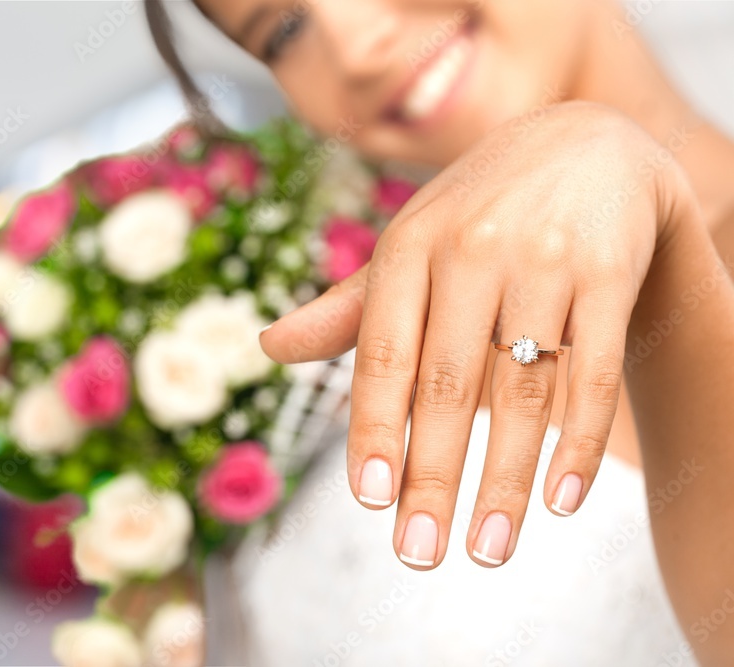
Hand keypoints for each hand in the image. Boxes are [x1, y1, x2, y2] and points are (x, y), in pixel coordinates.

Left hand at [260, 101, 676, 568]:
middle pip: (448, 384)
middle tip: (419, 553)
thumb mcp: (407, 246)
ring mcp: (544, 257)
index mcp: (408, 245)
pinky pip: (595, 369)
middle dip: (433, 477)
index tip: (370, 501)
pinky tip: (561, 499)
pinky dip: (580, 440)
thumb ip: (348, 306)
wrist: (586, 142)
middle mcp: (470, 248)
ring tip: (488, 549)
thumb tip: (269, 346)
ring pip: (522, 389)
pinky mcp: (610, 268)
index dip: (375, 429)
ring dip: (504, 479)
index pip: (383, 354)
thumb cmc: (476, 212)